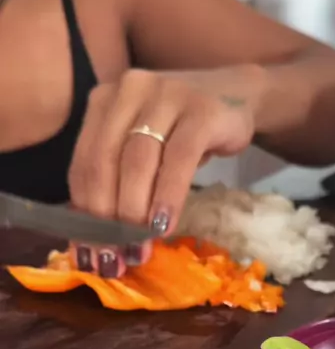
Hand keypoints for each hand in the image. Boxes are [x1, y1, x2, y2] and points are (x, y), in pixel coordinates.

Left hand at [68, 65, 265, 276]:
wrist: (237, 95)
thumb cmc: (182, 131)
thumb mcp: (144, 149)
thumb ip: (118, 180)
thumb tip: (101, 243)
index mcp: (103, 101)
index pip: (84, 163)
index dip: (83, 213)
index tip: (90, 253)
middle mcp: (128, 90)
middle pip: (105, 162)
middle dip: (107, 218)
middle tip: (115, 258)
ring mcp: (165, 95)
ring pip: (138, 161)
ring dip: (135, 212)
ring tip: (139, 247)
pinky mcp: (201, 111)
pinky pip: (179, 159)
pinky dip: (168, 196)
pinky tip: (164, 225)